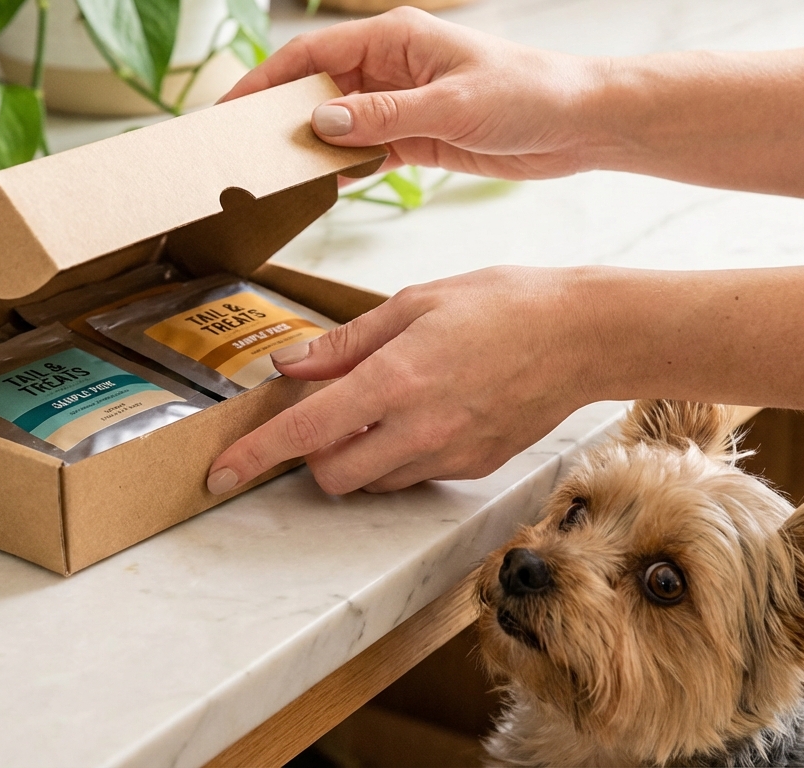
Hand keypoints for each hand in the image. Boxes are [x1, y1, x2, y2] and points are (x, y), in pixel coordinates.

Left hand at [206, 267, 598, 494]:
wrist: (583, 335)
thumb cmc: (502, 304)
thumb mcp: (415, 302)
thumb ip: (347, 343)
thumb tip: (291, 366)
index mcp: (397, 380)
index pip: (306, 431)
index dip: (255, 456)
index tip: (220, 473)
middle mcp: (419, 429)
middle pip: (332, 476)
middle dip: (310, 455)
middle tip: (320, 415)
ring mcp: (449, 455)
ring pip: (371, 482)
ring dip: (354, 457)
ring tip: (378, 406)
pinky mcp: (472, 467)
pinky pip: (412, 476)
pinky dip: (395, 456)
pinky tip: (417, 414)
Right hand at [219, 8, 601, 179]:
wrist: (580, 124)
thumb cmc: (530, 94)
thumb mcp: (451, 106)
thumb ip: (383, 116)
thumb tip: (321, 123)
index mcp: (395, 40)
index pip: (311, 56)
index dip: (266, 82)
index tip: (231, 110)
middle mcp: (391, 67)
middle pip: (316, 91)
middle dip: (280, 119)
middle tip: (243, 152)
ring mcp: (402, 103)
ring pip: (338, 125)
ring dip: (310, 149)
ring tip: (274, 175)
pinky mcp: (416, 137)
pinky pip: (365, 152)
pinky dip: (343, 169)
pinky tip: (323, 186)